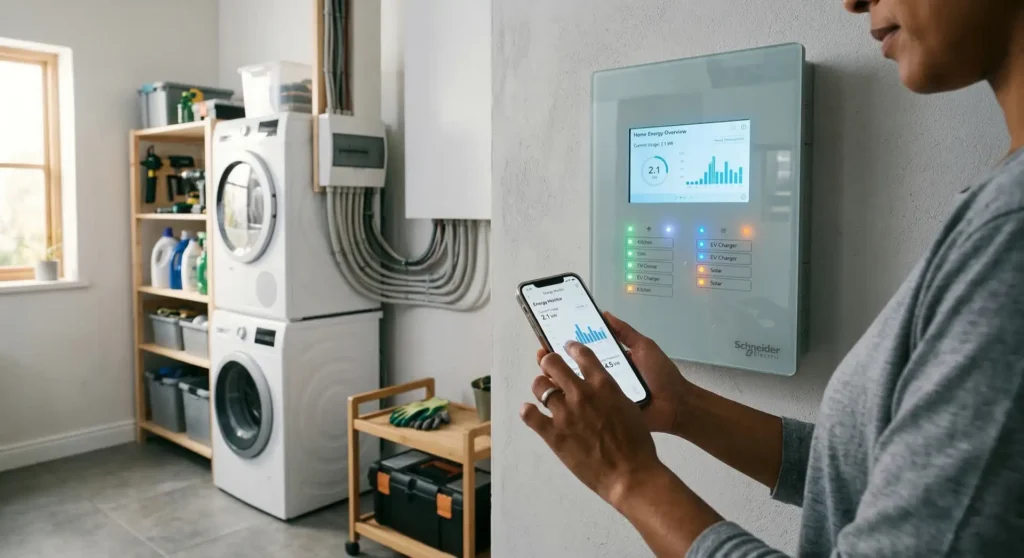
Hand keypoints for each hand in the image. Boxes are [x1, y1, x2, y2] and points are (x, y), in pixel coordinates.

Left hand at [521, 341, 661, 506]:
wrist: (630, 474)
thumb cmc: (637, 443)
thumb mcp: (628, 408)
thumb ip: (609, 393)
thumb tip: (596, 388)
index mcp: (603, 385)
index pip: (583, 355)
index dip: (572, 348)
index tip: (567, 347)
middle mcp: (581, 394)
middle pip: (553, 364)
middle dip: (549, 362)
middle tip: (549, 365)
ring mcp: (565, 414)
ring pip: (540, 387)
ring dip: (540, 386)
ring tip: (542, 391)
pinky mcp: (553, 434)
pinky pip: (530, 415)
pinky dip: (527, 411)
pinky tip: (528, 410)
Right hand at [534, 312, 694, 435]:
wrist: (676, 406)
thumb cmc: (662, 376)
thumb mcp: (644, 347)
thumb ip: (625, 332)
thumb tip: (604, 313)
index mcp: (611, 363)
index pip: (584, 353)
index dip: (567, 346)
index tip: (550, 337)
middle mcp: (603, 380)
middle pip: (574, 371)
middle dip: (556, 363)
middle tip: (542, 354)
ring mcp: (603, 399)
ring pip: (576, 391)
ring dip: (558, 383)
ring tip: (543, 373)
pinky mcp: (606, 415)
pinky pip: (586, 410)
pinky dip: (571, 405)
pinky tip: (556, 397)